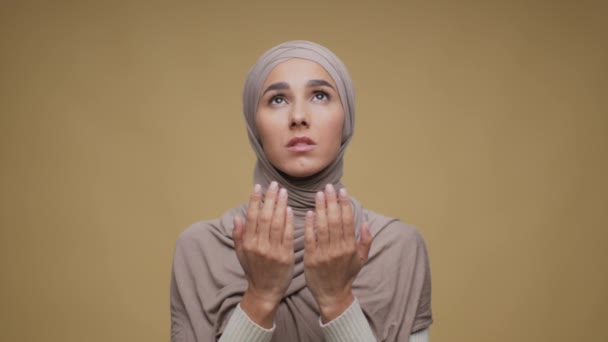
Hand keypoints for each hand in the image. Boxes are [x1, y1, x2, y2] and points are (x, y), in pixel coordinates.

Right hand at [232, 181, 294, 327]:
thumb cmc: (254, 271)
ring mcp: (273, 251)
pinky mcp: (286, 256)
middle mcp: (259, 245)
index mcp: (248, 243)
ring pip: (277, 223)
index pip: (251, 217)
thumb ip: (238, 235)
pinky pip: (288, 235)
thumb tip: (237, 217)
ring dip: (280, 205)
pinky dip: (289, 221)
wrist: (265, 292)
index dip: (254, 200)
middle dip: (270, 198)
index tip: (258, 187)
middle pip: (265, 217)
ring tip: (284, 192)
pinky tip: (290, 209)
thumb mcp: (241, 254)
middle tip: (275, 184)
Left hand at [303, 184, 372, 322]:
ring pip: (323, 227)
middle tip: (328, 187)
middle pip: (335, 220)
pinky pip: (311, 239)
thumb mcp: (361, 259)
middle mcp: (338, 249)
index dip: (345, 204)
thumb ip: (365, 241)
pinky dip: (310, 225)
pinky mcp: (311, 258)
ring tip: (318, 194)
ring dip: (321, 209)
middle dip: (332, 202)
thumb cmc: (346, 275)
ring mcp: (324, 253)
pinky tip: (309, 212)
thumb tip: (365, 222)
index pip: (348, 221)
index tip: (342, 191)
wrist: (332, 295)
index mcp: (350, 247)